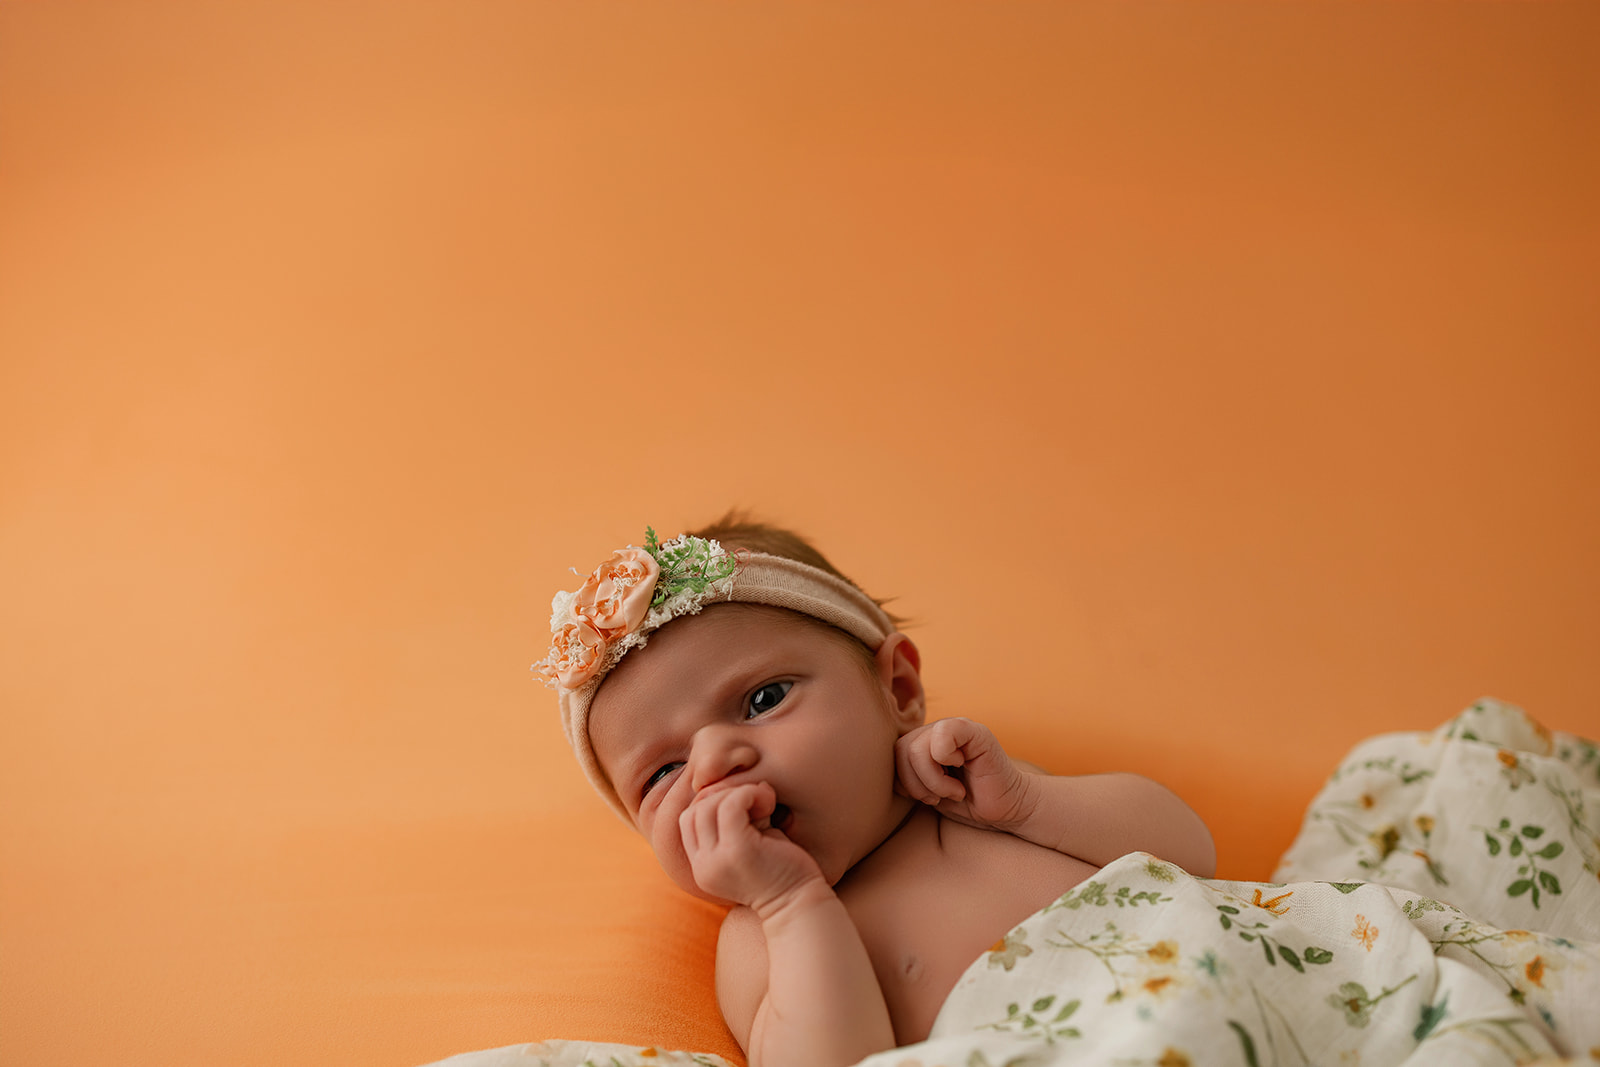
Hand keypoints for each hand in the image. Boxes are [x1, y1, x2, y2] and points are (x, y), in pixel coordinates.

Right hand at [681, 781, 824, 914]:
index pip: (689, 820)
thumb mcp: (751, 842)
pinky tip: (769, 803)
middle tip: (757, 801)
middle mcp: (703, 867)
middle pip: (694, 810)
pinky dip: (748, 794)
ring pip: (708, 806)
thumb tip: (735, 780)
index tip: (746, 805)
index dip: (713, 803)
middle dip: (723, 796)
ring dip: (737, 793)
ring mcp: (717, 861)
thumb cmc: (783, 871)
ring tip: (764, 803)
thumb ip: (735, 818)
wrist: (802, 905)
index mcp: (702, 867)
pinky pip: (730, 806)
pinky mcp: (738, 852)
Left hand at [894, 718, 1036, 831]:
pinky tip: (963, 773)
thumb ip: (906, 773)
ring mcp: (956, 728)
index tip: (926, 796)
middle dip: (916, 783)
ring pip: (918, 748)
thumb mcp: (926, 790)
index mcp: (923, 742)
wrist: (1006, 810)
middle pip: (902, 750)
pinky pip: (943, 736)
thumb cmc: (966, 802)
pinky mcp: (974, 732)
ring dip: (933, 780)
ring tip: (952, 790)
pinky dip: (947, 762)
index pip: (893, 753)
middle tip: (938, 796)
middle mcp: (937, 731)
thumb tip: (876, 769)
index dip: (903, 781)